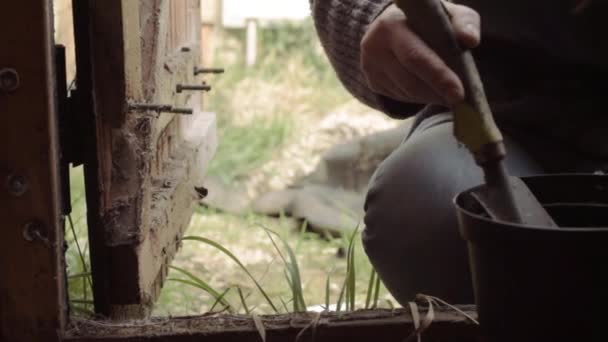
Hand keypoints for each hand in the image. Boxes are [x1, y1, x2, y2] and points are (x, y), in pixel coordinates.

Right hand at [361, 2, 480, 104]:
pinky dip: (418, 98)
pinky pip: (399, 97)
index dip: (438, 77)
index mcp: (392, 25)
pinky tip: (429, 90)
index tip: (459, 94)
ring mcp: (369, 65)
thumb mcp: (448, 14)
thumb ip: (463, 22)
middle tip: (458, 101)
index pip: (415, 57)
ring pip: (405, 92)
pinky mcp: (372, 80)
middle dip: (436, 93)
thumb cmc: (428, 20)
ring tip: (447, 94)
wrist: (395, 25)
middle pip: (409, 80)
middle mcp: (374, 46)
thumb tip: (470, 40)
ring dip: (429, 97)